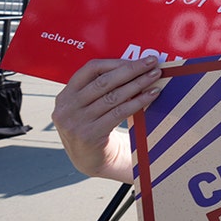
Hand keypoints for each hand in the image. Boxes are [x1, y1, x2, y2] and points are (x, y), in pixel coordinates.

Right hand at [52, 56, 162, 183]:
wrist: (91, 161)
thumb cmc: (95, 126)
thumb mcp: (87, 107)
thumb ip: (99, 89)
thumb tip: (134, 65)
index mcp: (65, 95)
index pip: (90, 69)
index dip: (115, 62)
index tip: (137, 59)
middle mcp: (67, 108)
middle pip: (104, 82)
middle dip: (131, 70)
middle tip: (151, 62)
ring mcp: (76, 122)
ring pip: (113, 96)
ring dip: (138, 84)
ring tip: (155, 76)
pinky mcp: (89, 135)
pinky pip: (119, 112)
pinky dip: (138, 101)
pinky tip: (151, 94)